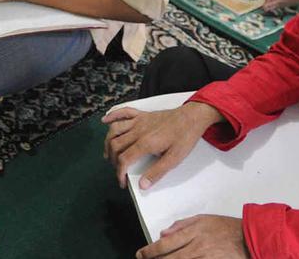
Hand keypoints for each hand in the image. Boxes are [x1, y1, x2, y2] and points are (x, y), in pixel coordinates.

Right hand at [102, 102, 223, 190]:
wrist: (193, 116)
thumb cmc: (185, 137)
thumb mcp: (174, 159)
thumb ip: (157, 172)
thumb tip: (142, 185)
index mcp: (145, 143)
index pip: (124, 160)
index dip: (119, 173)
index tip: (122, 182)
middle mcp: (138, 131)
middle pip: (115, 145)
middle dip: (112, 159)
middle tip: (117, 169)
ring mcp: (139, 121)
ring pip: (115, 130)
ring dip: (108, 142)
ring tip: (108, 153)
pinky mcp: (143, 114)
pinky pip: (124, 112)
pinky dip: (112, 115)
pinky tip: (105, 120)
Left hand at [137, 215, 246, 258]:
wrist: (249, 238)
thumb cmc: (227, 228)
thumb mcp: (204, 219)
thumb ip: (182, 225)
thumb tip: (163, 233)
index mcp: (194, 231)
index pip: (166, 243)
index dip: (150, 251)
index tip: (141, 254)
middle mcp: (198, 245)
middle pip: (170, 258)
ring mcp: (205, 258)